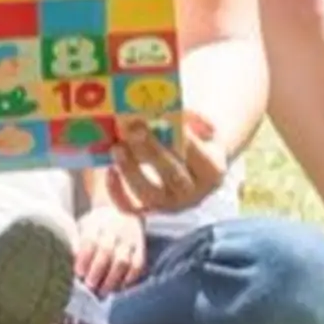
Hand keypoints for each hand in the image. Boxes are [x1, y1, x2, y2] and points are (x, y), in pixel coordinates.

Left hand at [70, 204, 148, 294]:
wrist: (122, 207)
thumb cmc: (97, 224)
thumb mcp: (84, 226)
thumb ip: (77, 242)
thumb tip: (74, 260)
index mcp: (97, 223)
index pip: (89, 240)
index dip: (84, 259)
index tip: (78, 273)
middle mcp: (115, 229)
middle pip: (106, 252)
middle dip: (96, 272)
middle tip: (90, 286)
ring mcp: (130, 237)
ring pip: (122, 261)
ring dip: (112, 279)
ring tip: (103, 291)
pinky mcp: (141, 245)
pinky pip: (138, 264)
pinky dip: (129, 278)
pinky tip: (120, 286)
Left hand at [100, 114, 227, 218]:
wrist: (200, 169)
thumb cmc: (199, 141)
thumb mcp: (204, 128)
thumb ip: (192, 119)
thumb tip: (172, 112)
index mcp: (213, 171)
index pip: (197, 155)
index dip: (181, 138)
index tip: (164, 119)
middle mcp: (194, 194)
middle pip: (172, 175)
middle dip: (151, 151)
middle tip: (133, 129)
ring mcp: (172, 206)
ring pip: (149, 195)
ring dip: (131, 171)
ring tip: (117, 148)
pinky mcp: (153, 211)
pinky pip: (131, 208)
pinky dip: (117, 194)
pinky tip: (110, 172)